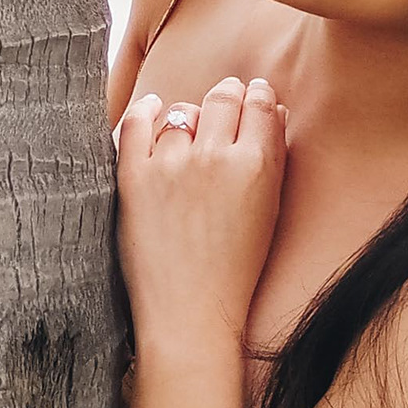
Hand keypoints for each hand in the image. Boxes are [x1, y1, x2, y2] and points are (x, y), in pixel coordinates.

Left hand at [115, 76, 286, 361]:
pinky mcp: (134, 176)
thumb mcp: (268, 211)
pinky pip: (135, 122)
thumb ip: (272, 158)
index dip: (258, 95)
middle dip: (228, 94)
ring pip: (181, 110)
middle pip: (222, 99)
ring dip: (188, 113)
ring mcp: (171, 164)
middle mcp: (215, 157)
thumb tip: (272, 111)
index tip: (254, 94)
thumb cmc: (234, 270)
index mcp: (256, 166)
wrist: (188, 313)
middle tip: (226, 97)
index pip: (260, 105)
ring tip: (190, 124)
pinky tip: (151, 109)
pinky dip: (145, 110)